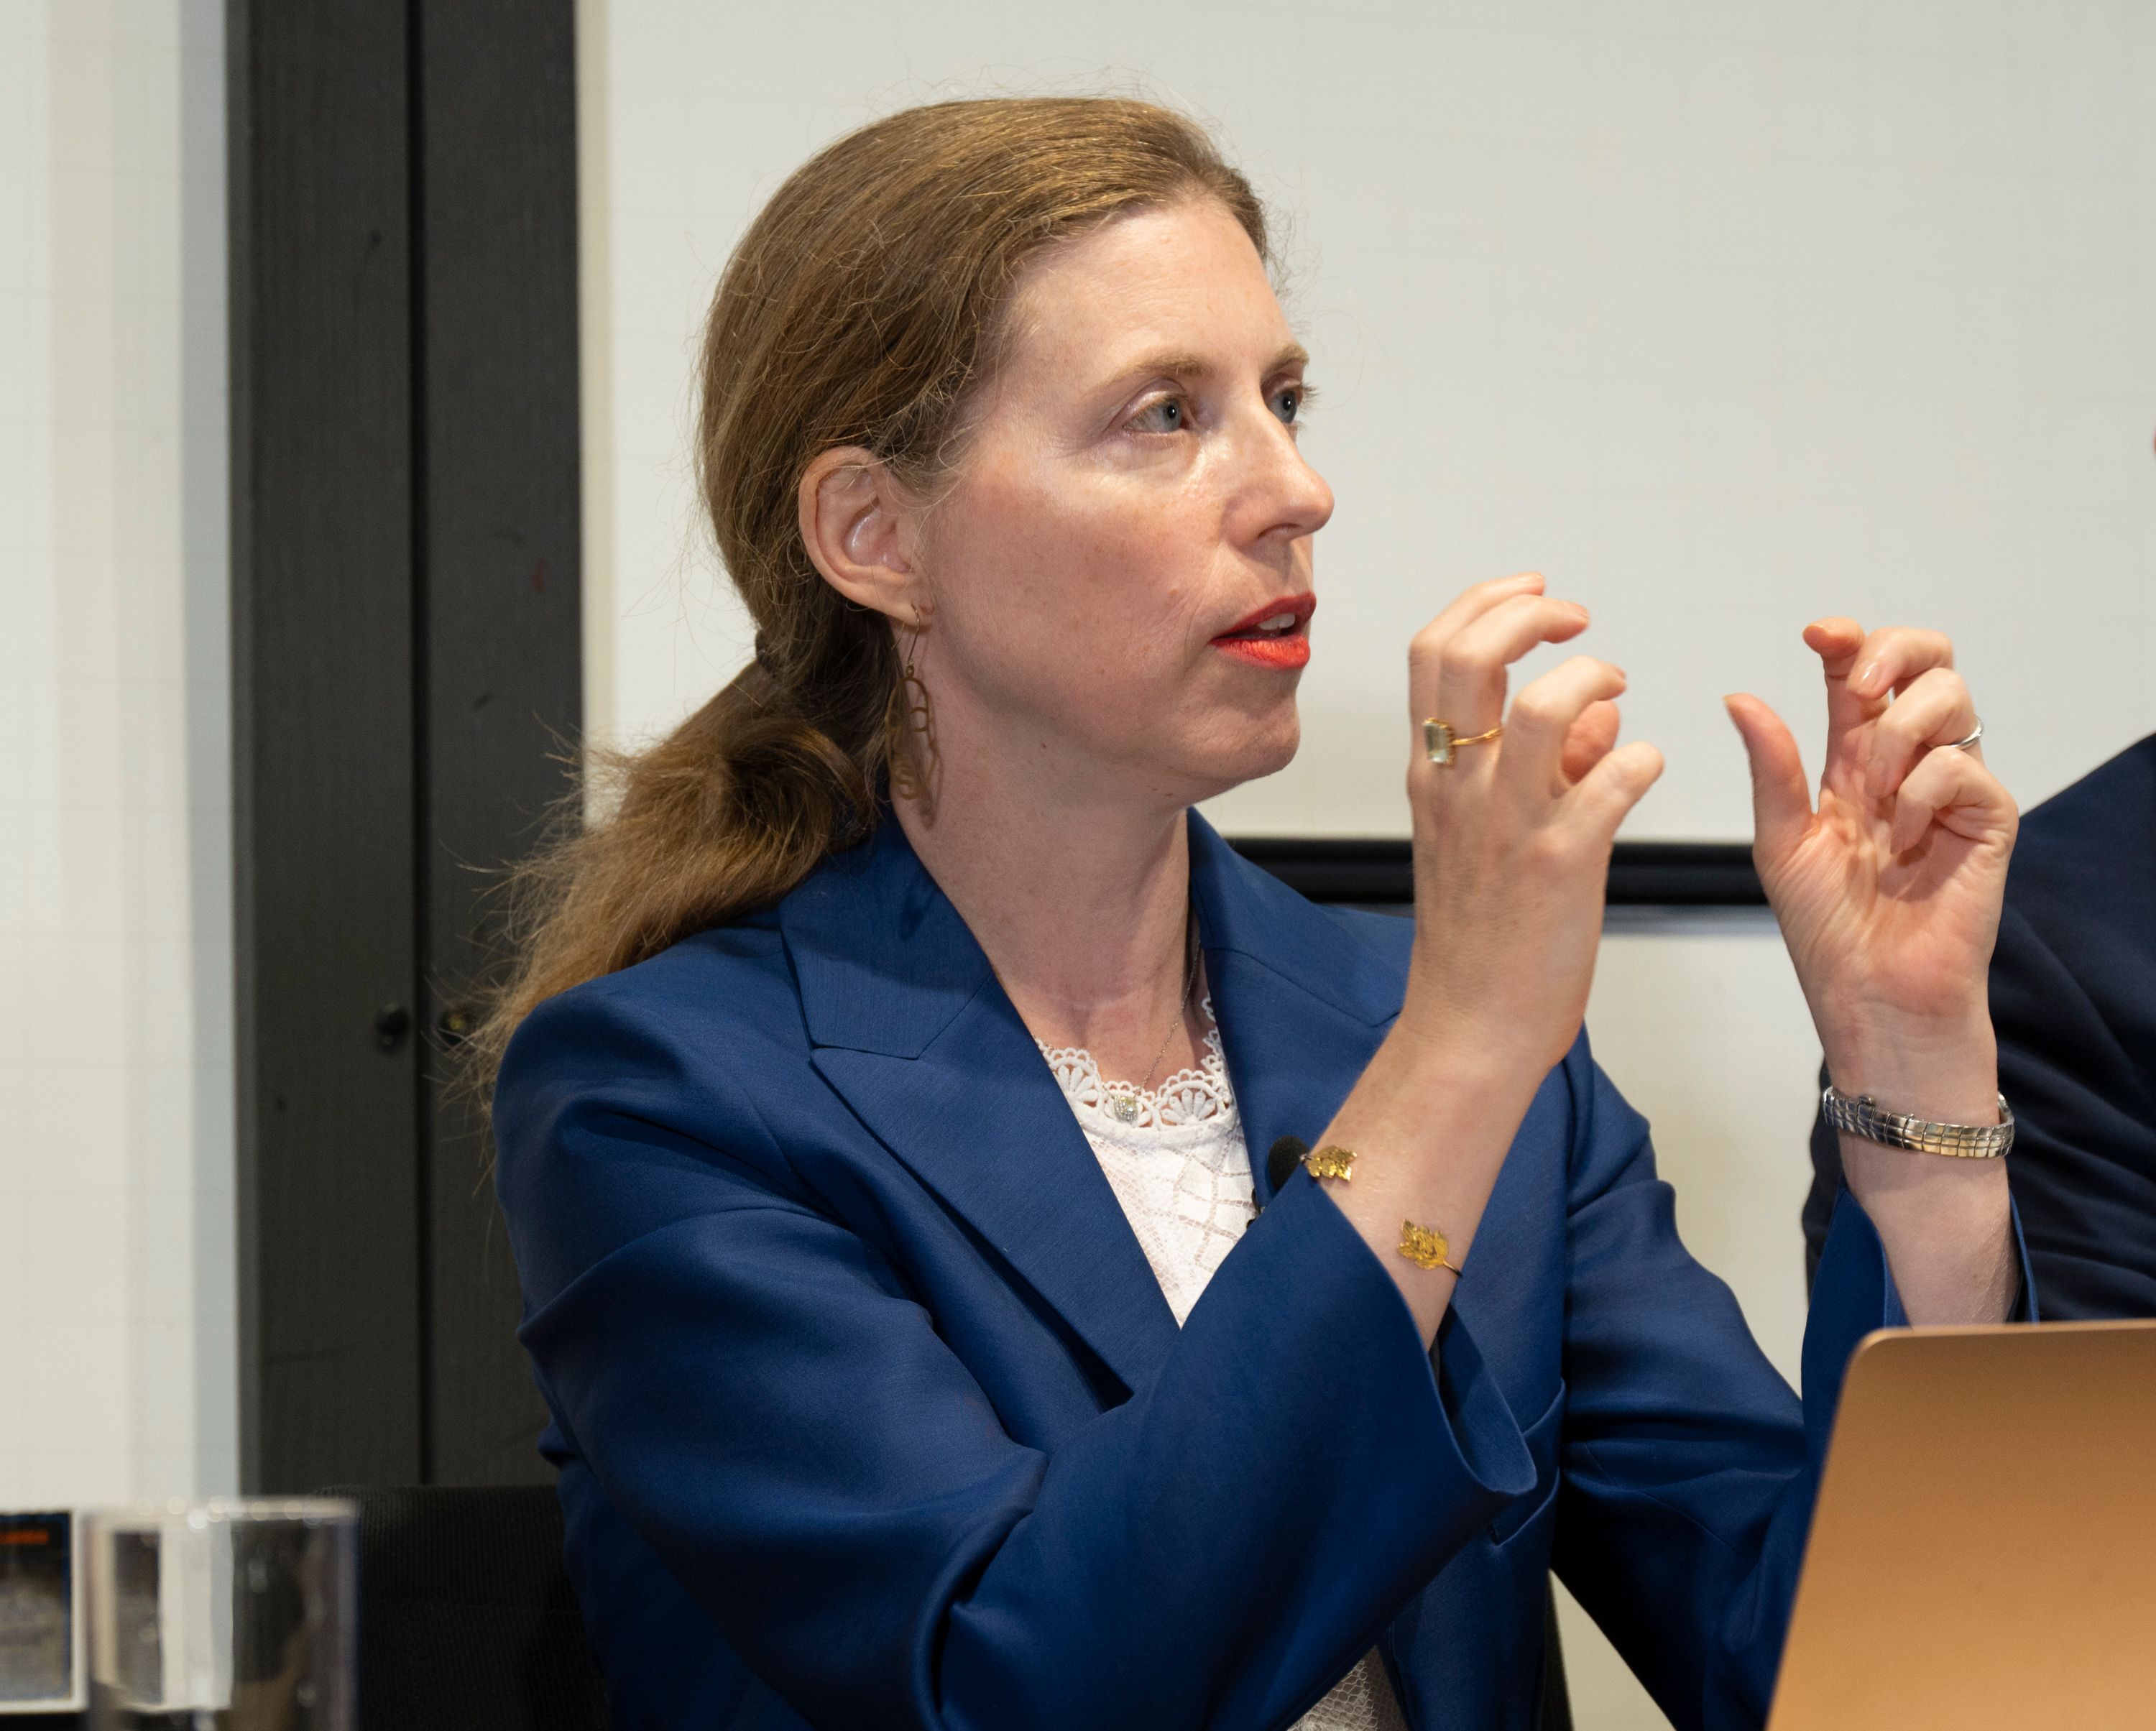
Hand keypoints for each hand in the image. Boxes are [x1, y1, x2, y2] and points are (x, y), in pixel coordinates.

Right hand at [1310, 573, 1662, 1342]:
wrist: (1469, 1028)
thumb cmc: (1483, 937)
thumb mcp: (1487, 838)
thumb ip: (1542, 767)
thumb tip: (1598, 717)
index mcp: (1433, 774)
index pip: (1433, 651)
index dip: (1485, 603)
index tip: (1534, 596)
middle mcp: (1458, 788)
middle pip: (1469, 656)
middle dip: (1527, 615)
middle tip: (1576, 620)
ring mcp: (1505, 825)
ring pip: (1539, 708)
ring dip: (1589, 680)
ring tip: (1616, 688)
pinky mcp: (1557, 866)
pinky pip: (1610, 782)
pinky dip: (1640, 760)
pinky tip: (1648, 770)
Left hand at [1725, 621, 2015, 1119]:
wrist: (1870, 995)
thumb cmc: (1828, 928)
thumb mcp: (1781, 839)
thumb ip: (1772, 767)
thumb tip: (1740, 697)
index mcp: (1855, 761)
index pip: (1861, 674)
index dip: (1847, 640)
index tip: (1815, 634)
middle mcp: (1909, 763)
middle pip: (1929, 660)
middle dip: (1893, 651)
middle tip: (1856, 686)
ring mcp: (1952, 787)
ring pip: (1952, 697)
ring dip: (1897, 733)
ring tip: (1872, 794)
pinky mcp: (1988, 819)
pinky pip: (1963, 765)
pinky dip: (1922, 791)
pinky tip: (1903, 840)